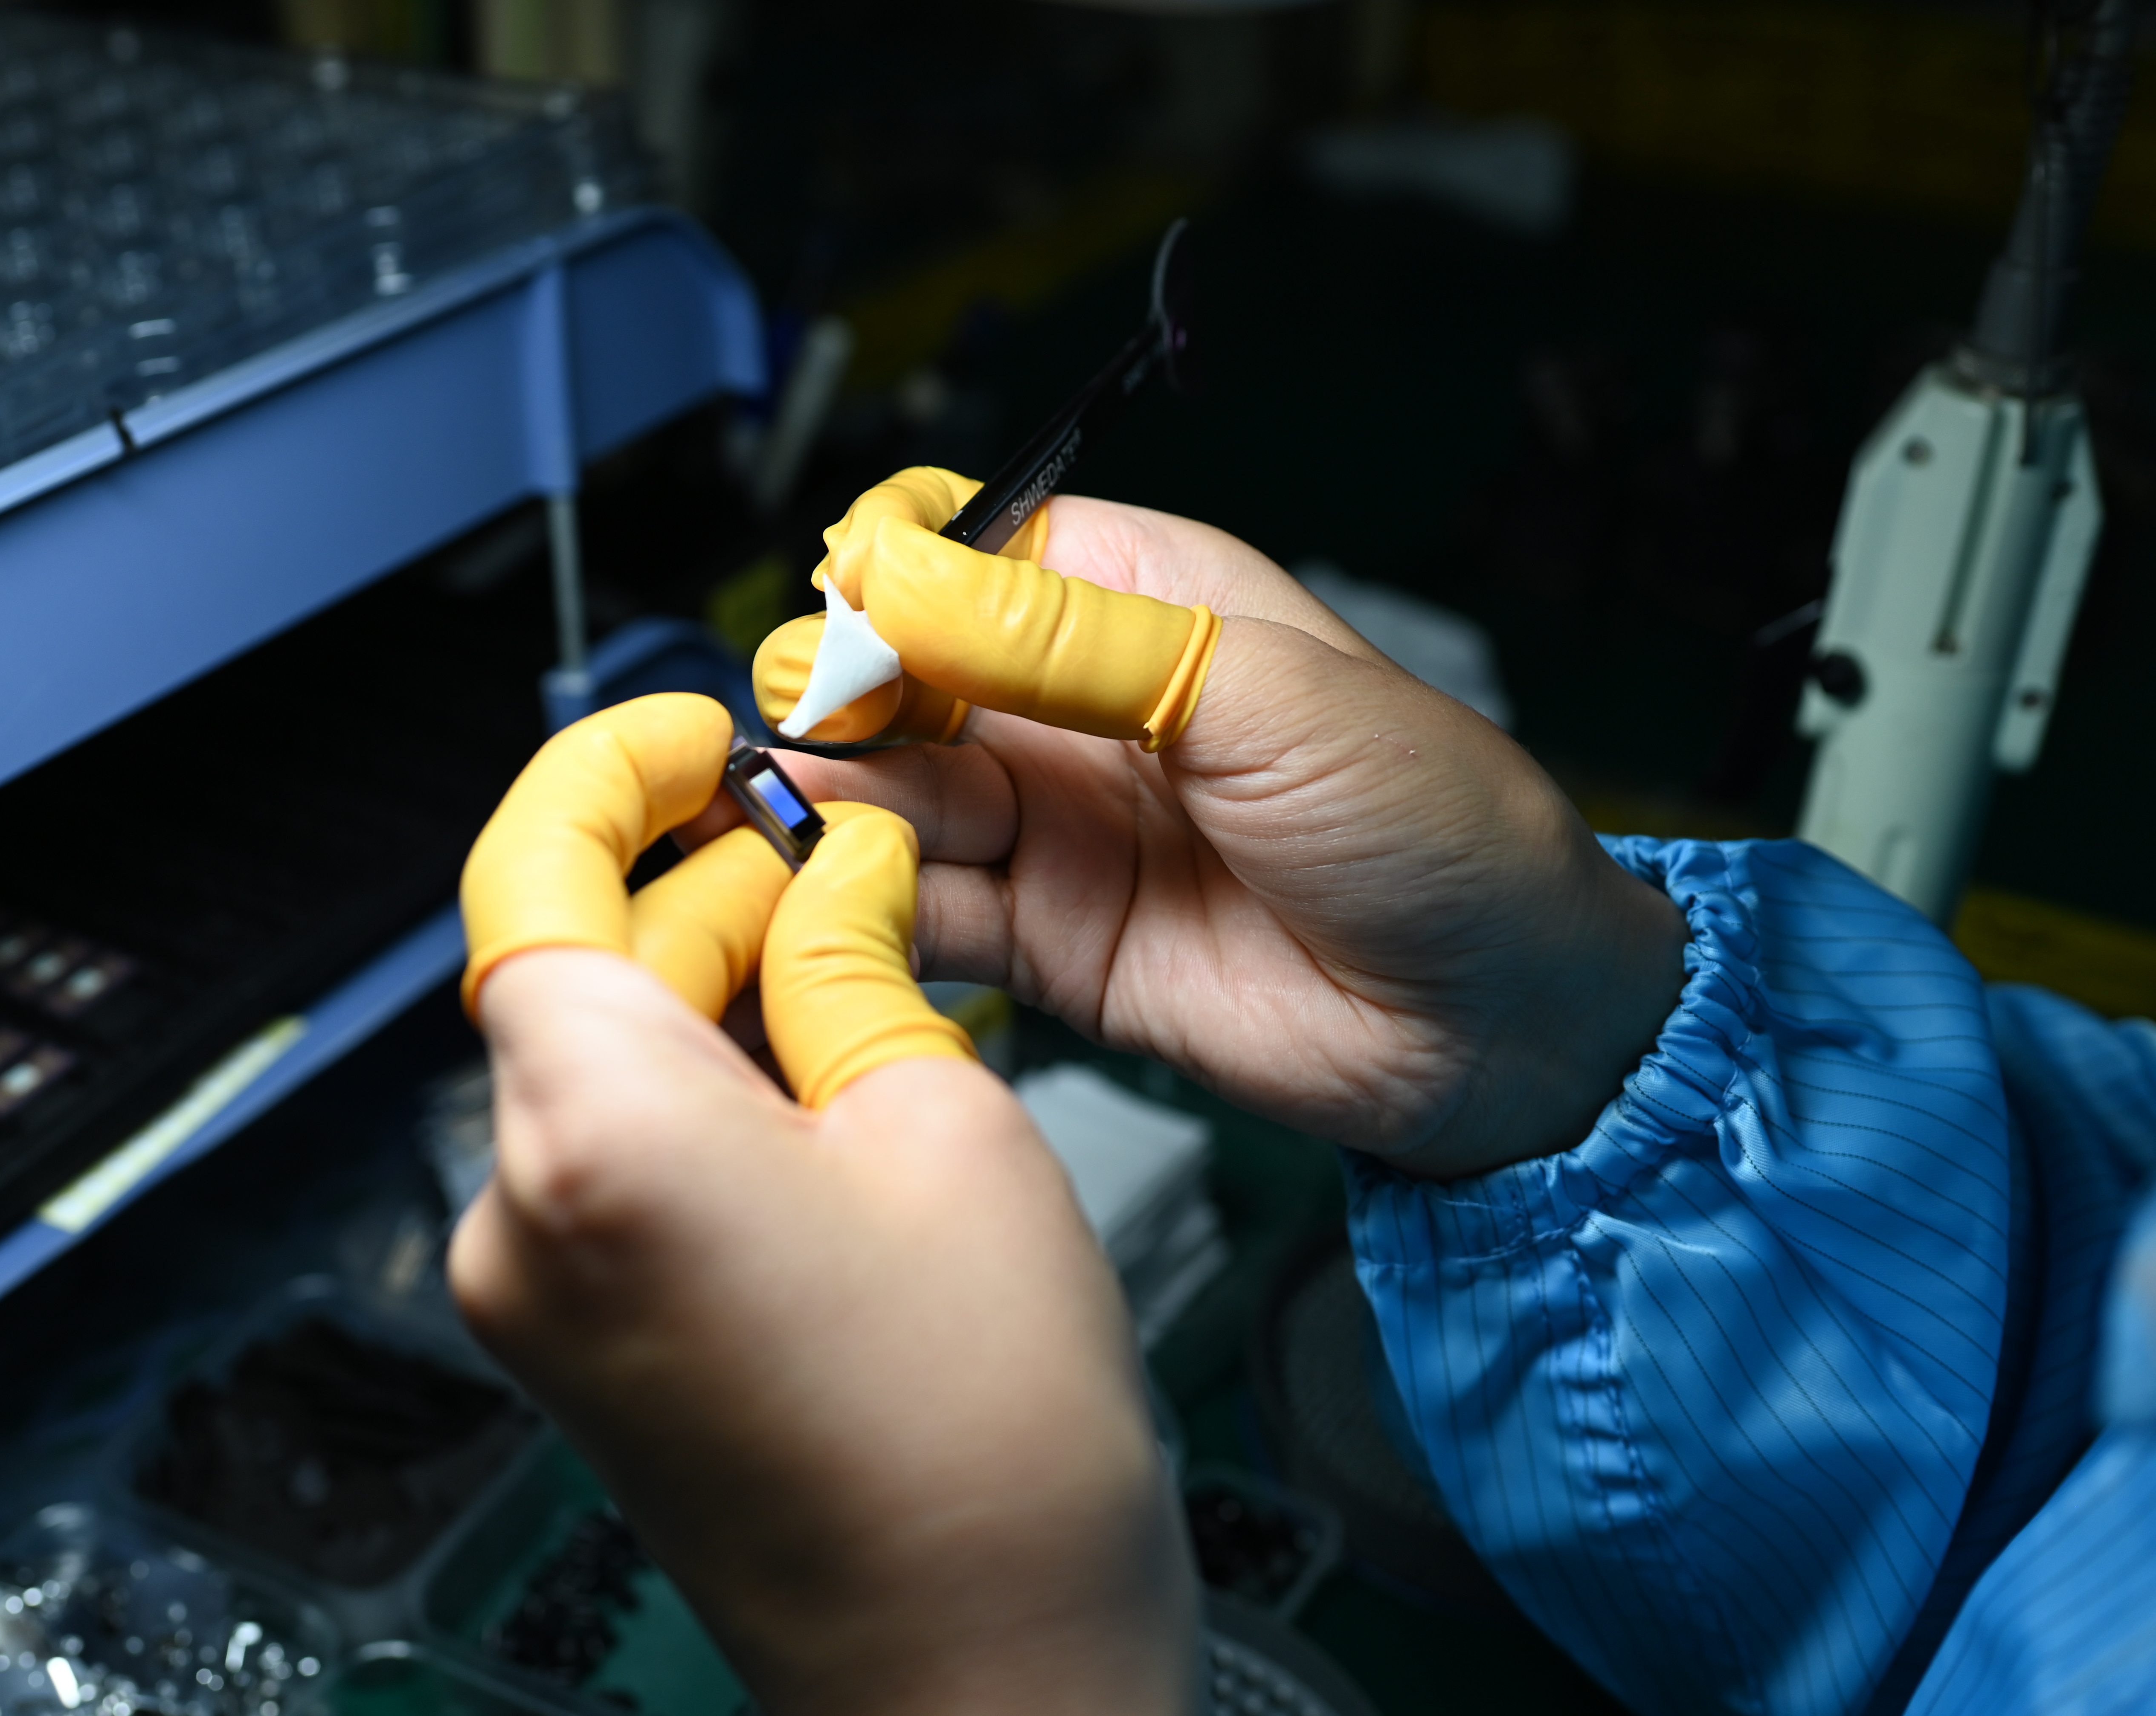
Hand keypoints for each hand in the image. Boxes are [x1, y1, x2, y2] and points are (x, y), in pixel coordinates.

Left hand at [453, 697, 1201, 1715]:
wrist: (981, 1679)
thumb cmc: (986, 1449)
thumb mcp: (949, 1131)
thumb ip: (852, 967)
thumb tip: (827, 870)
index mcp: (598, 1141)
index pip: (527, 879)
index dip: (602, 773)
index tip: (692, 731)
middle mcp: (525, 1221)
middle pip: (575, 970)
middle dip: (704, 882)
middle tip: (845, 843)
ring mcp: (540, 1295)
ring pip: (604, 1063)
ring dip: (715, 984)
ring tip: (861, 954)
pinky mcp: (585, 1345)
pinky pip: (619, 1160)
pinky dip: (710, 1087)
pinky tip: (828, 1068)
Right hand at [749, 471, 1686, 1178]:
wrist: (1501, 1022)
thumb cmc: (1438, 826)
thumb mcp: (1262, 693)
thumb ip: (1068, 639)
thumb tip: (902, 573)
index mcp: (1140, 598)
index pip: (964, 547)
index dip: (893, 568)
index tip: (858, 606)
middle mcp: (1077, 708)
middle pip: (904, 674)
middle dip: (844, 691)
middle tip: (816, 725)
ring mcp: (1056, 825)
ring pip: (898, 792)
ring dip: (837, 796)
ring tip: (797, 808)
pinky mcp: (1046, 940)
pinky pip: (928, 907)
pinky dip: (864, 900)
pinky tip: (831, 889)